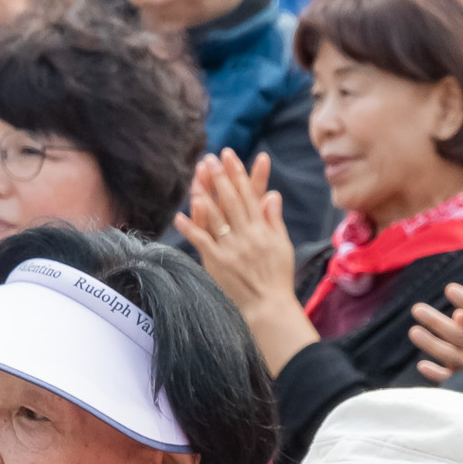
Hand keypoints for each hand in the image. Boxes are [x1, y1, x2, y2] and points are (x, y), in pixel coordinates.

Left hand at [179, 148, 296, 317]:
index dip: (238, 174)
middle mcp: (247, 235)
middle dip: (220, 177)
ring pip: (216, 217)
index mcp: (262, 230)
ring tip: (194, 178)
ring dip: (205, 196)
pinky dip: (191, 229)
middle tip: (209, 158)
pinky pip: (202, 242)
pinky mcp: (218, 262)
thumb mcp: (282, 245)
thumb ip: (274, 219)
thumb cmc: (278, 278)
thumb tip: (272, 194)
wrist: (270, 307)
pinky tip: (180, 216)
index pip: (249, 195)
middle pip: (231, 201)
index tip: (229, 156)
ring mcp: (231, 248)